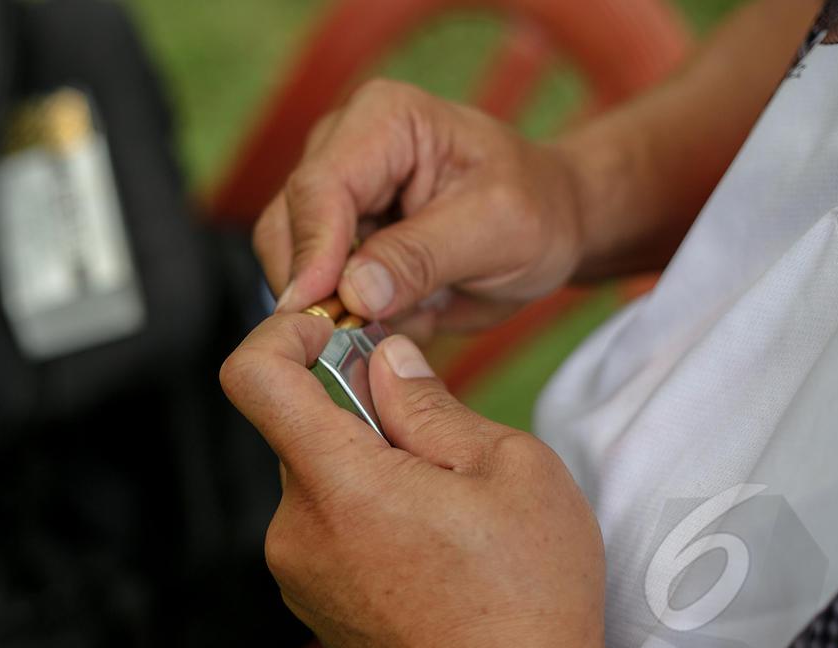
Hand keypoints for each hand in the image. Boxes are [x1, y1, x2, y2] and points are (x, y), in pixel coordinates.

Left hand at [220, 315, 620, 647]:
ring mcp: (299, 573)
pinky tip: (430, 544)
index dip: (285, 331)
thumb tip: (386, 361)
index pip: (253, 376)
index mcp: (337, 485)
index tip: (333, 327)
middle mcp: (297, 530)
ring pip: (318, 476)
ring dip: (369, 465)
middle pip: (297, 425)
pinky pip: (325, 524)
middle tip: (435, 436)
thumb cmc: (526, 605)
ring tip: (445, 507)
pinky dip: (365, 509)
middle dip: (358, 408)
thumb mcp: (510, 471)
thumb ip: (430, 403)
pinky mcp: (314, 601)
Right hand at [255, 79, 583, 332]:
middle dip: (313, 287)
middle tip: (354, 337)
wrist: (550, 224)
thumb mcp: (497, 230)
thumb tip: (353, 293)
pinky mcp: (333, 240)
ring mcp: (331, 197)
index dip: (313, 253)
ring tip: (401, 320)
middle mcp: (341, 148)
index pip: (320, 187)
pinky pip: (313, 290)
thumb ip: (422, 257)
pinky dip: (347, 318)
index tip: (320, 309)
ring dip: (332, 308)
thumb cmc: (536, 209)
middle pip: (287, 225)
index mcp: (382, 120)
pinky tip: (400, 318)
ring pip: (289, 263)